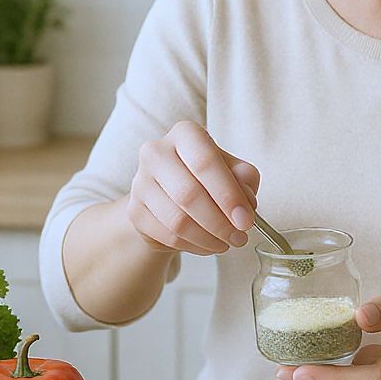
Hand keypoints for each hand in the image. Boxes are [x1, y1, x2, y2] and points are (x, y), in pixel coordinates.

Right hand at [126, 120, 259, 254]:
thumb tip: (246, 204)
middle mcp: (157, 152)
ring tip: (226, 242)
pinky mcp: (134, 210)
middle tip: (239, 237)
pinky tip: (208, 244)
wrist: (174, 192)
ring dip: (208, 238)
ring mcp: (141, 182)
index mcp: (185, 134)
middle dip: (220, 222)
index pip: (205, 162)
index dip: (228, 194)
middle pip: (188, 194)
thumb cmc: (208, 176)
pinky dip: (193, 245)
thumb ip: (244, 180)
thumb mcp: (234, 170)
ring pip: (177, 220)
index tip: (245, 220)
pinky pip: (167, 236)